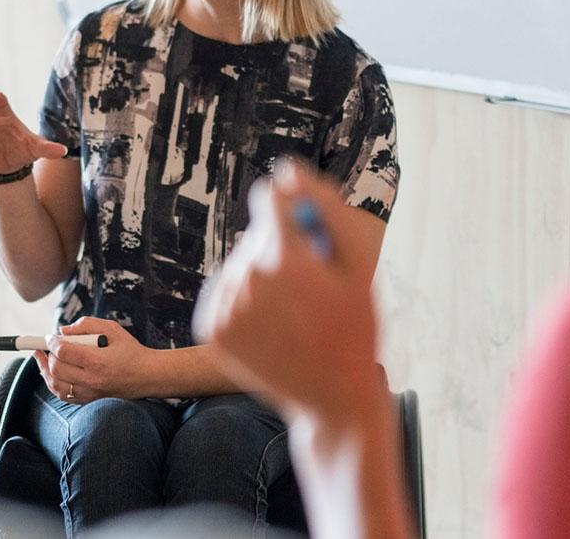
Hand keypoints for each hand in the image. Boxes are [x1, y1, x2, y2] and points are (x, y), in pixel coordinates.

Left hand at [32, 317, 153, 403]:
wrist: (148, 376)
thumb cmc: (131, 350)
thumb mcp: (112, 329)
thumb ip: (86, 325)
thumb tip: (63, 331)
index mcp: (98, 361)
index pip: (64, 352)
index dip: (52, 342)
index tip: (49, 337)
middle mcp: (92, 380)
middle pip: (57, 368)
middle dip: (47, 355)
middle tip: (47, 346)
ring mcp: (90, 394)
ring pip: (56, 385)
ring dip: (45, 371)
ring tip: (42, 359)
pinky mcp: (89, 401)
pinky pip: (63, 395)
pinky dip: (54, 384)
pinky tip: (52, 373)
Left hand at [193, 160, 381, 432]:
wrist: (332, 399)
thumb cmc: (354, 326)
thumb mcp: (358, 265)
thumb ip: (326, 209)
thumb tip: (288, 171)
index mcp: (285, 258)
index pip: (269, 198)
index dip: (292, 210)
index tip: (307, 232)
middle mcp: (247, 278)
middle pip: (255, 234)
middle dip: (282, 249)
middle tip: (312, 290)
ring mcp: (225, 305)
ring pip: (239, 264)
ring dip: (262, 276)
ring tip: (293, 311)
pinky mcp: (210, 327)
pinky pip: (226, 292)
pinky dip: (244, 300)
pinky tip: (271, 325)